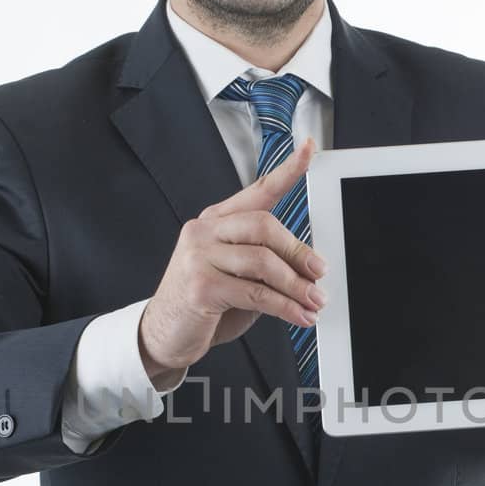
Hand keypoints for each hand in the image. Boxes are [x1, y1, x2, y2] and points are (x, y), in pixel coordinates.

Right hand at [139, 137, 327, 377]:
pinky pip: (255, 293)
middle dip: (298, 252)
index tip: (308, 149)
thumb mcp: (239, 278)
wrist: (165, 336)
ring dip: (296, 285)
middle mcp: (204, 232)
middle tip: (319, 273)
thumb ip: (267, 265)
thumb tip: (310, 269)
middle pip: (264, 226)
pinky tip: (298, 316)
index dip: (286, 170)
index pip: (257, 190)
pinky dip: (285, 307)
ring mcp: (198, 257)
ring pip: (263, 261)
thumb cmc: (204, 305)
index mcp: (216, 221)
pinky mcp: (200, 286)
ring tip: (314, 301)